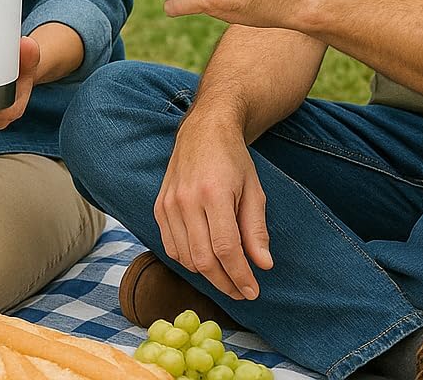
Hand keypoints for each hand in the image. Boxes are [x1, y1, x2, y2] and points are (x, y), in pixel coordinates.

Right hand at [155, 114, 272, 300]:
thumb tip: (263, 265)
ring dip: (207, 275)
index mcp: (214, 193)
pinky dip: (187, 260)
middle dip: (225, 282)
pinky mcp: (159, 206)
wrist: (204, 130)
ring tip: (226, 276)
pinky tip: (204, 259)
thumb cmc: (233, 159)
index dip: (240, 276)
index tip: (253, 292)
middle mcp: (186, 200)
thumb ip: (256, 229)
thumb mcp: (254, 190)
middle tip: (241, 291)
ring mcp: (169, 203)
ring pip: (185, 257)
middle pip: (203, 259)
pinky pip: (170, 246)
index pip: (226, 249)